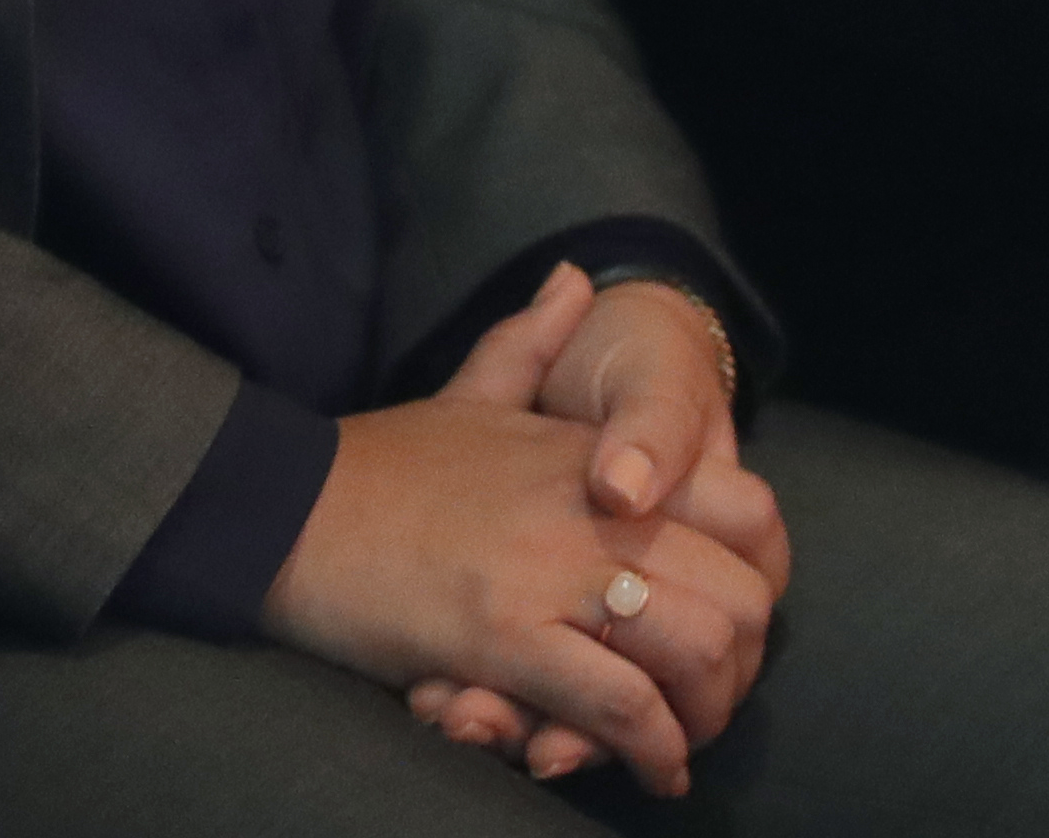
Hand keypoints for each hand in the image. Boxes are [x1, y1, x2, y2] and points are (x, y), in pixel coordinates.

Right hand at [264, 264, 778, 797]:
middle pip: (739, 594)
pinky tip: (655, 770)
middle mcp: (592, 508)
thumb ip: (531, 341)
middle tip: (717, 701)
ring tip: (688, 743)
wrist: (286, 506)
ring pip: (694, 649)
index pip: (744, 510)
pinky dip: (651, 750)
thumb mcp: (469, 391)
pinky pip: (616, 703)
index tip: (742, 616)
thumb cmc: (379, 463)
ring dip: (706, 714)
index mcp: (595, 455)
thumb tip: (577, 278)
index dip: (762, 577)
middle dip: (743, 664)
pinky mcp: (503, 637)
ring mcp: (551, 571)